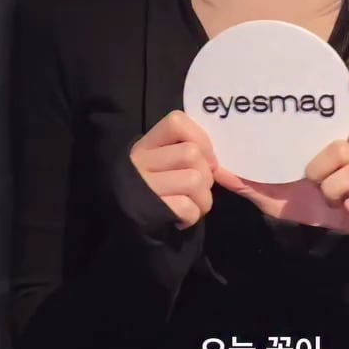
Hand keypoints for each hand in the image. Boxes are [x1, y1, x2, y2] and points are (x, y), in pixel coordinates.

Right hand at [129, 110, 218, 228]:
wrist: (127, 226)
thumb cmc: (154, 192)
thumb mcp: (163, 165)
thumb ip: (189, 156)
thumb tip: (221, 167)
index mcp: (147, 145)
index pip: (176, 122)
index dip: (200, 138)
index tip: (205, 159)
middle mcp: (141, 160)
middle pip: (191, 154)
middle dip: (206, 174)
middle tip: (198, 188)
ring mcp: (144, 185)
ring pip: (194, 180)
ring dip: (203, 198)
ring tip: (193, 205)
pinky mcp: (150, 210)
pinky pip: (186, 207)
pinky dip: (192, 216)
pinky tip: (182, 219)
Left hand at [212, 73, 348, 239]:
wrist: (325, 249)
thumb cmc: (305, 210)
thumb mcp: (271, 196)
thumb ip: (245, 181)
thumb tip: (215, 167)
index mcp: (335, 157)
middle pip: (347, 146)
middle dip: (323, 163)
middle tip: (309, 178)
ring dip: (334, 188)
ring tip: (326, 200)